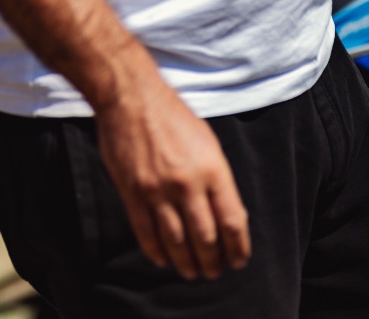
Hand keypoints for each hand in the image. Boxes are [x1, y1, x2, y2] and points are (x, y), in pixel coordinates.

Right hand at [93, 76, 250, 280]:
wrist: (131, 97)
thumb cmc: (174, 116)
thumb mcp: (208, 143)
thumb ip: (218, 180)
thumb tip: (227, 216)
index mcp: (212, 170)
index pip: (232, 222)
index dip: (238, 248)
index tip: (238, 260)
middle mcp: (187, 183)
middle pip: (206, 238)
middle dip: (213, 262)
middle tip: (214, 272)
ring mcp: (157, 189)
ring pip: (176, 241)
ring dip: (186, 262)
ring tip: (191, 272)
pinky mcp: (132, 191)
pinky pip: (145, 232)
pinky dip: (155, 251)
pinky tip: (162, 259)